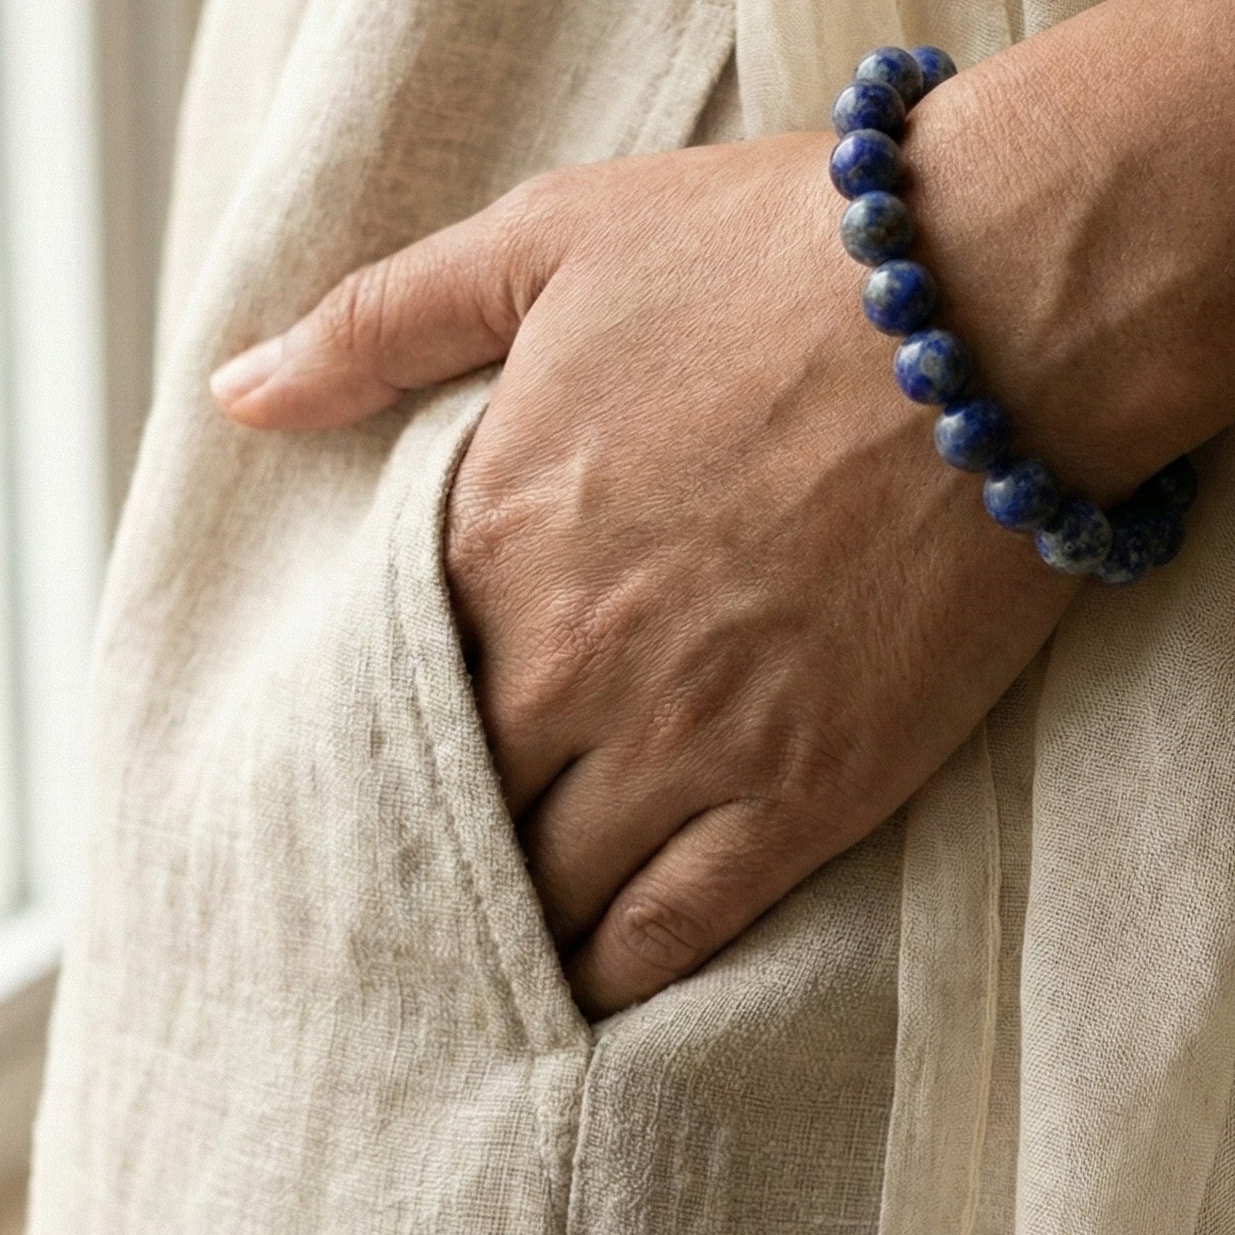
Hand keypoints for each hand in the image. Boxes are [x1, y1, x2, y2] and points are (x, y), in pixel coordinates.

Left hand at [212, 129, 1077, 1015]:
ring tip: (473, 958)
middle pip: (451, 804)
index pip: (379, 683)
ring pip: (548, 888)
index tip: (349, 766)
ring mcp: (692, 738)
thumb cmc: (773, 252)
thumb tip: (235, 394)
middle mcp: (571, 657)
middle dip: (420, 847)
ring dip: (503, 925)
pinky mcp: (809, 789)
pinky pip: (675, 930)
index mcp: (495, 531)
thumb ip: (378, 323)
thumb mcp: (550, 240)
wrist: (999, 302)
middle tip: (394, 890)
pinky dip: (612, 974)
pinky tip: (581, 995)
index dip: (363, 732)